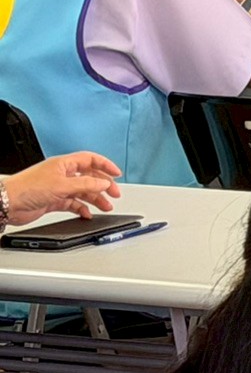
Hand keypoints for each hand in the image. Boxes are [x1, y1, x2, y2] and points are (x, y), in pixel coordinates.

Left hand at [3, 152, 122, 223]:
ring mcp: (58, 188)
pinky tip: (86, 213)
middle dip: (103, 185)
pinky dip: (82, 208)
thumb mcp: (62, 185)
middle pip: (89, 177)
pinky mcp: (54, 200)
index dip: (105, 165)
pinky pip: (73, 203)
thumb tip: (104, 182)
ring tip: (106, 206)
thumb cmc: (26, 188)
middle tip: (114, 194)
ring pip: (83, 191)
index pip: (90, 160)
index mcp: (64, 164)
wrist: (8, 204)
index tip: (117, 174)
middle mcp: (62, 174)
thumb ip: (86, 184)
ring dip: (95, 199)